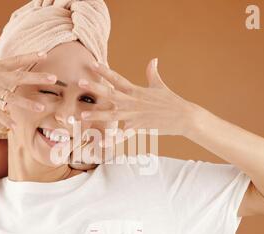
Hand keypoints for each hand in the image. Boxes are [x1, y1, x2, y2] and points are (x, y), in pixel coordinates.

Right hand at [0, 32, 57, 129]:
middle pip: (19, 76)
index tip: (45, 54)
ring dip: (27, 102)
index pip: (16, 60)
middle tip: (54, 78)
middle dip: (37, 77)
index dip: (31, 56)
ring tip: (42, 107)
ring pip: (11, 96)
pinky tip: (15, 126)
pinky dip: (5, 119)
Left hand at [78, 58, 197, 137]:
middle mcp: (133, 102)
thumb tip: (153, 60)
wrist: (184, 116)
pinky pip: (123, 135)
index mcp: (136, 91)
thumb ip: (153, 73)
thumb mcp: (160, 86)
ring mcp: (135, 115)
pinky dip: (113, 140)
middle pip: (110, 94)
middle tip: (80, 82)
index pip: (118, 78)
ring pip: (112, 115)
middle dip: (94, 88)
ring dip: (97, 115)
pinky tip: (101, 143)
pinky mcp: (139, 128)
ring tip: (82, 115)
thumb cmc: (172, 101)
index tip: (93, 63)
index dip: (105, 71)